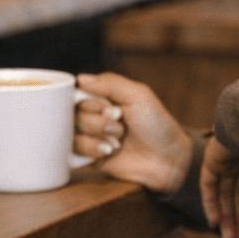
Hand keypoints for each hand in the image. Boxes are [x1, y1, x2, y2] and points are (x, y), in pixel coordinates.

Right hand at [74, 72, 193, 193]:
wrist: (167, 158)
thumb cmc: (157, 124)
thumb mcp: (138, 95)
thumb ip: (110, 83)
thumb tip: (79, 78)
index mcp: (104, 99)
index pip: (77, 94)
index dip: (90, 102)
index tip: (111, 108)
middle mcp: (95, 116)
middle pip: (72, 113)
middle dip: (97, 120)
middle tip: (120, 126)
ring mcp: (91, 137)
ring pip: (71, 131)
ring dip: (96, 134)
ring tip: (118, 141)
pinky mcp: (90, 157)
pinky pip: (73, 150)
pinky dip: (90, 149)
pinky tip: (108, 151)